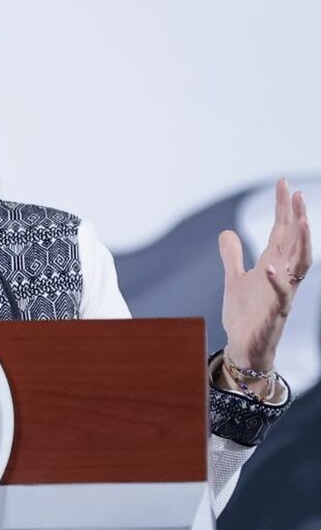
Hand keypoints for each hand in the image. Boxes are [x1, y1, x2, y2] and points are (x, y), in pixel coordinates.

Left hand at [219, 178, 311, 369]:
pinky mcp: (276, 312)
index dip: (283, 208)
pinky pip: (281, 294)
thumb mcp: (234, 278)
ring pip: (300, 263)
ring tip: (300, 220)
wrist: (243, 346)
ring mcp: (282, 292)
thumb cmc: (245, 312)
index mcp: (273, 264)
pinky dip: (275, 280)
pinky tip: (268, 266)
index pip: (281, 230)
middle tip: (297, 193)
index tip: (283, 183)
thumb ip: (232, 255)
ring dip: (302, 242)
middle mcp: (282, 274)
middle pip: (294, 241)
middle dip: (297, 217)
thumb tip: (227, 232)